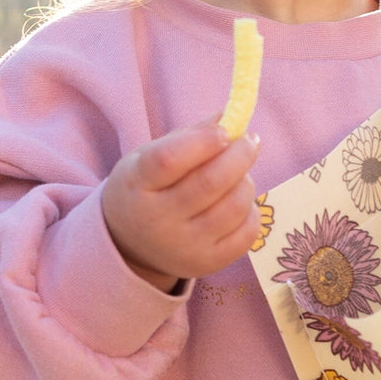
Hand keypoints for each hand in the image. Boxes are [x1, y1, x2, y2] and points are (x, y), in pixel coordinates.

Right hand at [101, 119, 261, 291]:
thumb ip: (190, 136)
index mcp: (138, 184)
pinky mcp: (207, 263)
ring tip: (239, 174)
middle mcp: (157, 220)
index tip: (225, 130)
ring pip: (235, 206)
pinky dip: (251, 210)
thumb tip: (230, 115)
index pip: (169, 160)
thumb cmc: (147, 188)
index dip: (203, 141)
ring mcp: (183, 246)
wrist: (129, 245)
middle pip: (210, 182)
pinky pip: (247, 232)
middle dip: (240, 154)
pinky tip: (238, 202)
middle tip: (250, 140)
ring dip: (246, 181)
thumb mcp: (150, 157)